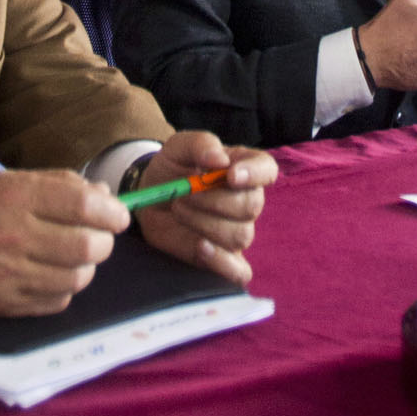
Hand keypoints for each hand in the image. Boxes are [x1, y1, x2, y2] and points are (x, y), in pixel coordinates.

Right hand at [0, 168, 124, 316]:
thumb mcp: (6, 181)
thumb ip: (57, 184)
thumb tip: (104, 198)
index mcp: (15, 196)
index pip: (83, 205)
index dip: (112, 212)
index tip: (118, 216)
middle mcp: (13, 235)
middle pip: (88, 246)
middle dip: (103, 241)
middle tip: (98, 237)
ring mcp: (9, 274)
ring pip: (77, 277)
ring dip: (84, 267)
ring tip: (72, 257)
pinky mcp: (5, 303)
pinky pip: (57, 300)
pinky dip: (63, 288)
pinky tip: (50, 274)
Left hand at [130, 130, 274, 287]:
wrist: (149, 199)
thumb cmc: (170, 169)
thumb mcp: (178, 147)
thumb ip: (200, 144)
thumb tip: (219, 159)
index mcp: (243, 168)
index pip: (267, 169)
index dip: (255, 174)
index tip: (230, 176)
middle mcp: (246, 201)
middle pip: (251, 205)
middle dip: (214, 200)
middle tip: (184, 194)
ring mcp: (236, 232)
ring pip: (240, 235)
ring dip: (205, 223)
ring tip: (179, 210)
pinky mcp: (223, 258)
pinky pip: (239, 271)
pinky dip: (222, 263)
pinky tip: (200, 247)